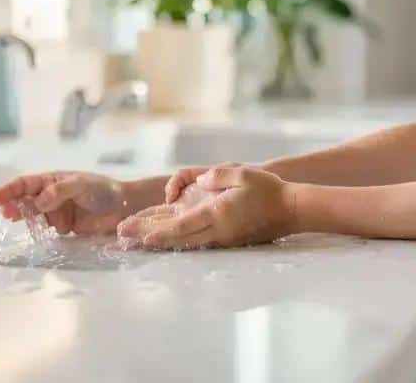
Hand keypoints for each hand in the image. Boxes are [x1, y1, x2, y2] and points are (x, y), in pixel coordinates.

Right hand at [0, 171, 133, 235]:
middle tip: (5, 213)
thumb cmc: (103, 189)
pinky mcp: (64, 228)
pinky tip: (31, 235)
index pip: (25, 184)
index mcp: (52, 180)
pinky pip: (45, 231)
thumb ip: (60, 191)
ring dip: (22, 219)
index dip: (9, 190)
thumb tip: (38, 201)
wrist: (124, 207)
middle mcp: (50, 196)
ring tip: (13, 221)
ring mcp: (56, 213)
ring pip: (33, 216)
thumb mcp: (81, 184)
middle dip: (12, 205)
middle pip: (25, 200)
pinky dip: (36, 233)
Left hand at [117, 163, 297, 248]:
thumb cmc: (269, 190)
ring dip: (161, 241)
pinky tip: (164, 239)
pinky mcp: (228, 239)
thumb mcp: (242, 173)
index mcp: (218, 214)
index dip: (161, 231)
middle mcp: (218, 230)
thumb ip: (217, 176)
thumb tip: (199, 181)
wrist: (292, 210)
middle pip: (178, 237)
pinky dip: (177, 240)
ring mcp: (223, 237)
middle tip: (124, 238)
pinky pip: (198, 241)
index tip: (140, 236)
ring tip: (137, 241)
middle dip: (150, 237)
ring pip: (186, 242)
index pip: (184, 225)